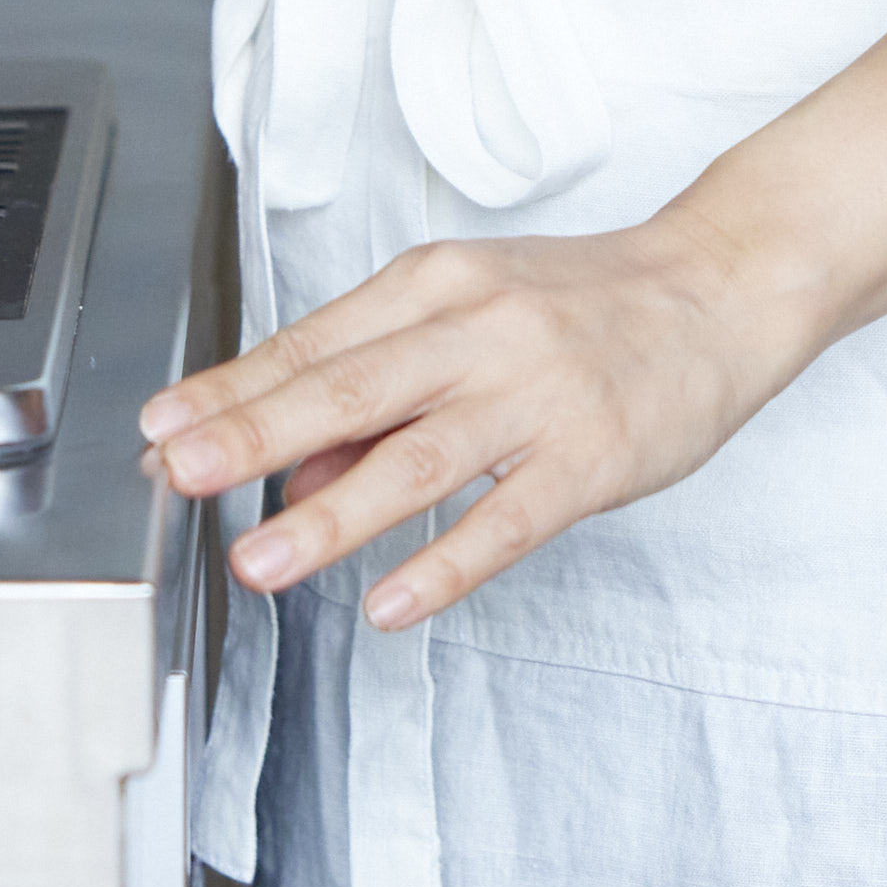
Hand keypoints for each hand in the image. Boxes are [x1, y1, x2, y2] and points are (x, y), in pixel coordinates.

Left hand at [139, 218, 812, 633]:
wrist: (722, 286)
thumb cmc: (587, 304)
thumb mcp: (471, 318)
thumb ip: (379, 393)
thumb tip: (290, 473)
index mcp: (436, 285)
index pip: (314, 342)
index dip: (233, 390)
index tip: (165, 428)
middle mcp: (478, 329)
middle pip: (351, 388)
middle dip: (254, 433)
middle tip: (181, 473)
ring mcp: (538, 393)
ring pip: (417, 456)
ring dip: (330, 513)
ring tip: (261, 560)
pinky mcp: (593, 455)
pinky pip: (508, 518)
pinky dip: (445, 561)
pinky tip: (393, 601)